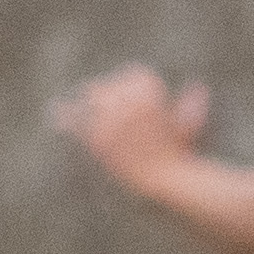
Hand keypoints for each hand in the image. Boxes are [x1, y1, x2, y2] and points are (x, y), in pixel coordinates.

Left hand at [53, 65, 209, 188]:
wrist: (166, 181)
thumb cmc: (182, 155)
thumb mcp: (190, 127)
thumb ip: (192, 105)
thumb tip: (198, 86)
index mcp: (152, 94)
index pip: (132, 73)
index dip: (129, 82)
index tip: (125, 88)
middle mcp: (129, 101)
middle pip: (109, 84)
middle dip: (108, 91)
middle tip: (102, 96)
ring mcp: (111, 118)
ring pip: (92, 96)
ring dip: (89, 99)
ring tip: (80, 102)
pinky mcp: (96, 137)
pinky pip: (75, 119)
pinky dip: (65, 115)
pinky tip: (56, 113)